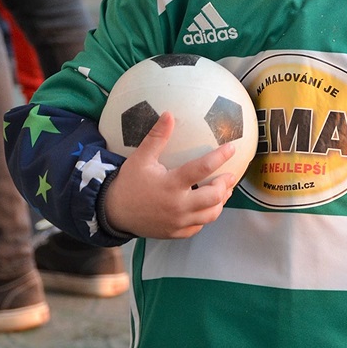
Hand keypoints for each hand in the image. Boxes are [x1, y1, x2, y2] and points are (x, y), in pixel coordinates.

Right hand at [103, 112, 236, 238]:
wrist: (114, 212)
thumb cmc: (129, 183)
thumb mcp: (141, 158)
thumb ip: (157, 137)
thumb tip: (168, 114)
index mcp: (171, 184)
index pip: (202, 169)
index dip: (220, 157)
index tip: (232, 148)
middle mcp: (178, 206)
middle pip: (214, 197)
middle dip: (225, 185)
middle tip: (229, 175)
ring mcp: (178, 222)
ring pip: (211, 215)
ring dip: (220, 202)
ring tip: (224, 190)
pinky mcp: (176, 233)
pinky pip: (199, 226)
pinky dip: (206, 216)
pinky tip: (207, 206)